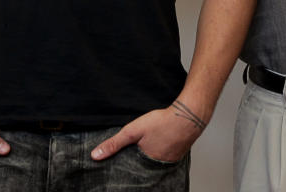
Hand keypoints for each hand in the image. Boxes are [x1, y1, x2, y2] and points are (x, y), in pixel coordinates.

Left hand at [90, 97, 207, 162]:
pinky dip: (161, 150)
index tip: (125, 158)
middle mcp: (159, 166)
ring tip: (149, 144)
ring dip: (151, 154)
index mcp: (147, 164)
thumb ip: (114, 143)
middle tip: (138, 148)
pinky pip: (166, 155)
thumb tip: (95, 155)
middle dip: (139, 159)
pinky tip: (161, 141)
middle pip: (144, 165)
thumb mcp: (133, 131)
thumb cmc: (163, 122)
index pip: (132, 170)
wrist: (189, 115)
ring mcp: (170, 161)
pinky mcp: (178, 153)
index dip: (127, 164)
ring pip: (155, 160)